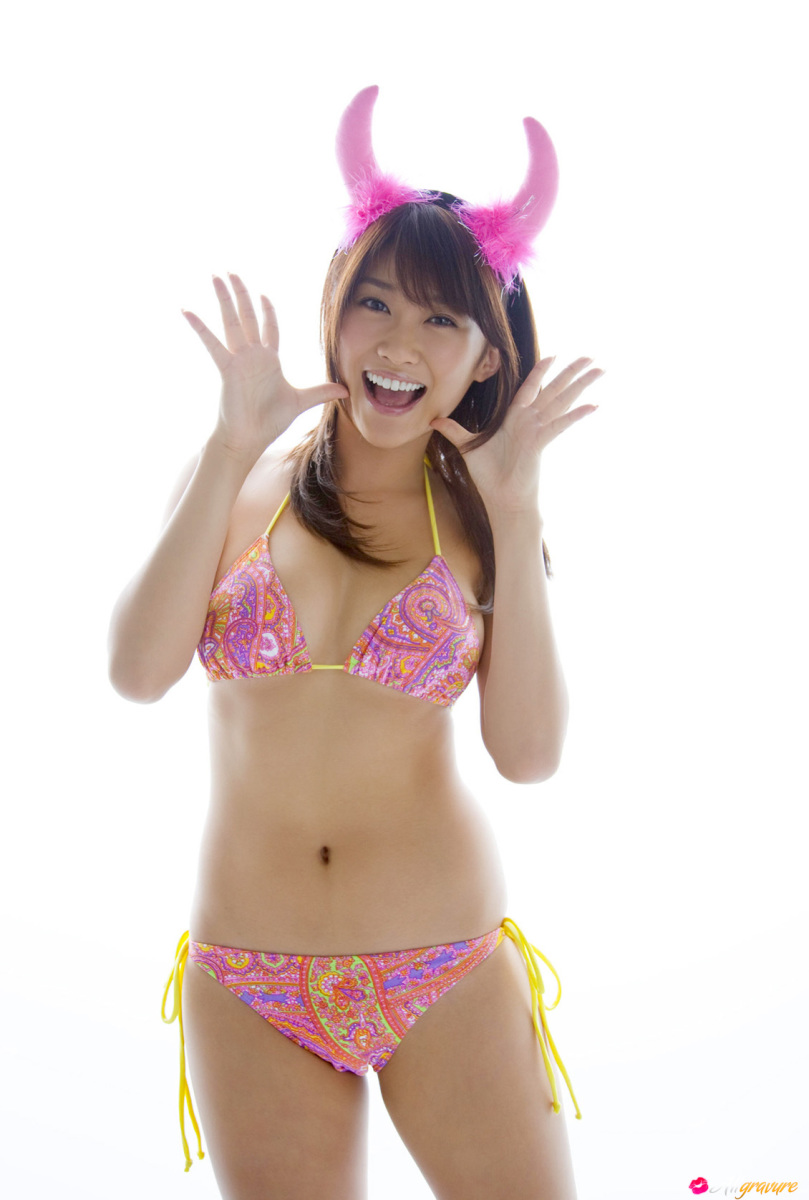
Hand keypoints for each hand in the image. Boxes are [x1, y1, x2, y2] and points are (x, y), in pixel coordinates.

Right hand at [182, 273, 347, 461]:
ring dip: (224, 299)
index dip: (267, 311)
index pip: (269, 328)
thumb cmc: (269, 422)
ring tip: (216, 277)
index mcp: (269, 360)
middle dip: (240, 294)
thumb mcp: (300, 402)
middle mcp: (253, 356)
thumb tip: (346, 390)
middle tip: (230, 271)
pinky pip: (212, 344)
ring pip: (231, 322)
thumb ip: (320, 391)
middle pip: (247, 317)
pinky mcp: (227, 369)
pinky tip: (187, 311)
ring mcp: (238, 360)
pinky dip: (200, 328)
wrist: (249, 439)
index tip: (263, 295)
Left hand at [429, 356, 603, 511]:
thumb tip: (434, 419)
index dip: (541, 372)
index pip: (530, 388)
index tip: (553, 356)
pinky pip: (561, 424)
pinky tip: (593, 405)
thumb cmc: (489, 476)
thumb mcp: (467, 447)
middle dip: (570, 372)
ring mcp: (538, 430)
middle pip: (553, 390)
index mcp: (515, 419)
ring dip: (580, 385)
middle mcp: (530, 421)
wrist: (501, 499)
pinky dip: (576, 415)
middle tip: (590, 356)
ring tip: (599, 370)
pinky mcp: (541, 442)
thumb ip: (454, 430)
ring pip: (562, 401)